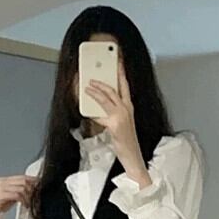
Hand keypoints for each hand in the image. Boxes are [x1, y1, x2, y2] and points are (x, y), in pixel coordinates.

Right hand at [0, 174, 37, 218]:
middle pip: (23, 180)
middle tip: (37, 197)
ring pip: (21, 187)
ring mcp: (0, 188)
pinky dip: (23, 200)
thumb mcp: (10, 198)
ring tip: (30, 203)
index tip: (41, 186)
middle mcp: (2, 182)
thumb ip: (18, 193)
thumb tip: (31, 191)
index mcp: (5, 181)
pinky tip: (25, 205)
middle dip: (32, 189)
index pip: (22, 177)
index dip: (33, 181)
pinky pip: (16, 195)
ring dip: (28, 196)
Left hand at [85, 64, 150, 186]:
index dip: (121, 73)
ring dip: (95, 92)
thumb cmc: (127, 141)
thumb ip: (113, 112)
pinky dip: (93, 113)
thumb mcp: (122, 123)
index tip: (117, 62)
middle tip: (92, 78)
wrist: (132, 155)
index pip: (125, 86)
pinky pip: (100, 116)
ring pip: (106, 99)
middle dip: (101, 82)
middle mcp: (127, 109)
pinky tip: (86, 111)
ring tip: (87, 88)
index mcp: (129, 107)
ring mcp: (121, 116)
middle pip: (113, 90)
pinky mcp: (115, 125)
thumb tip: (100, 106)